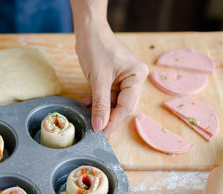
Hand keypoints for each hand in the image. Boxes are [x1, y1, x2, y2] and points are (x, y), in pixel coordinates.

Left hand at [74, 20, 147, 136]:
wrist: (88, 29)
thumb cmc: (96, 47)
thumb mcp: (98, 79)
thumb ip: (100, 104)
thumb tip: (99, 126)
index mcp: (137, 76)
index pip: (126, 106)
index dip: (113, 121)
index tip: (102, 134)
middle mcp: (134, 79)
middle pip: (122, 106)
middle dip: (108, 119)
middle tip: (96, 132)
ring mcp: (124, 79)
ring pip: (113, 103)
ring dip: (100, 111)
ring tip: (88, 121)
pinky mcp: (113, 79)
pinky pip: (106, 96)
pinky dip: (96, 102)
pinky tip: (84, 107)